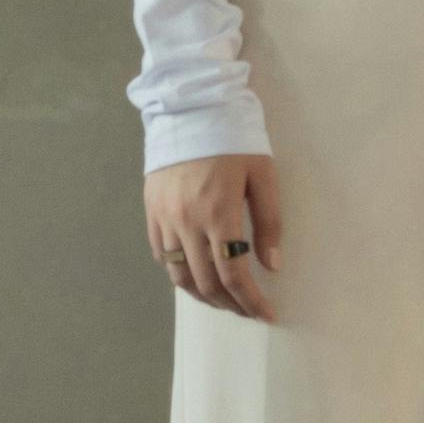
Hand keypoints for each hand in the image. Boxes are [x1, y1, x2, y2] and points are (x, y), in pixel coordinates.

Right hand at [145, 152, 284, 317]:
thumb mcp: (263, 175)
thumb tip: (271, 266)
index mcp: (219, 214)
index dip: (250, 301)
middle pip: (207, 282)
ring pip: (180, 275)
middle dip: (230, 304)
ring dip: (203, 296)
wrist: (190, 109)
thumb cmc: (234, 140)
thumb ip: (269, 222)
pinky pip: (161, 256)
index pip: (234, 275)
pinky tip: (196, 277)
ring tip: (223, 302)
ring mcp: (165, 219)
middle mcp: (187, 224)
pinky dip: (179, 275)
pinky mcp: (152, 212)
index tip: (266, 314)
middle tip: (248, 310)